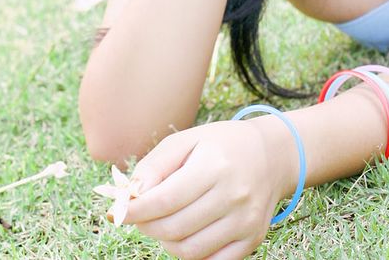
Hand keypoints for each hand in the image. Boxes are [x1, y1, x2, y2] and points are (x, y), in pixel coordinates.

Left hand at [106, 119, 286, 259]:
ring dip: (165, 240)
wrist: (271, 156)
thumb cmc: (221, 145)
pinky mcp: (252, 239)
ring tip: (161, 222)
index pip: (165, 200)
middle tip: (138, 216)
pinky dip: (189, 252)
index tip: (117, 212)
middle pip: (174, 228)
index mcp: (215, 166)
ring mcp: (245, 221)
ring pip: (189, 250)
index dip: (136, 210)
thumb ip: (156, 165)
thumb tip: (130, 194)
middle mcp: (234, 195)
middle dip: (146, 225)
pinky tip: (184, 232)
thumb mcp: (187, 140)